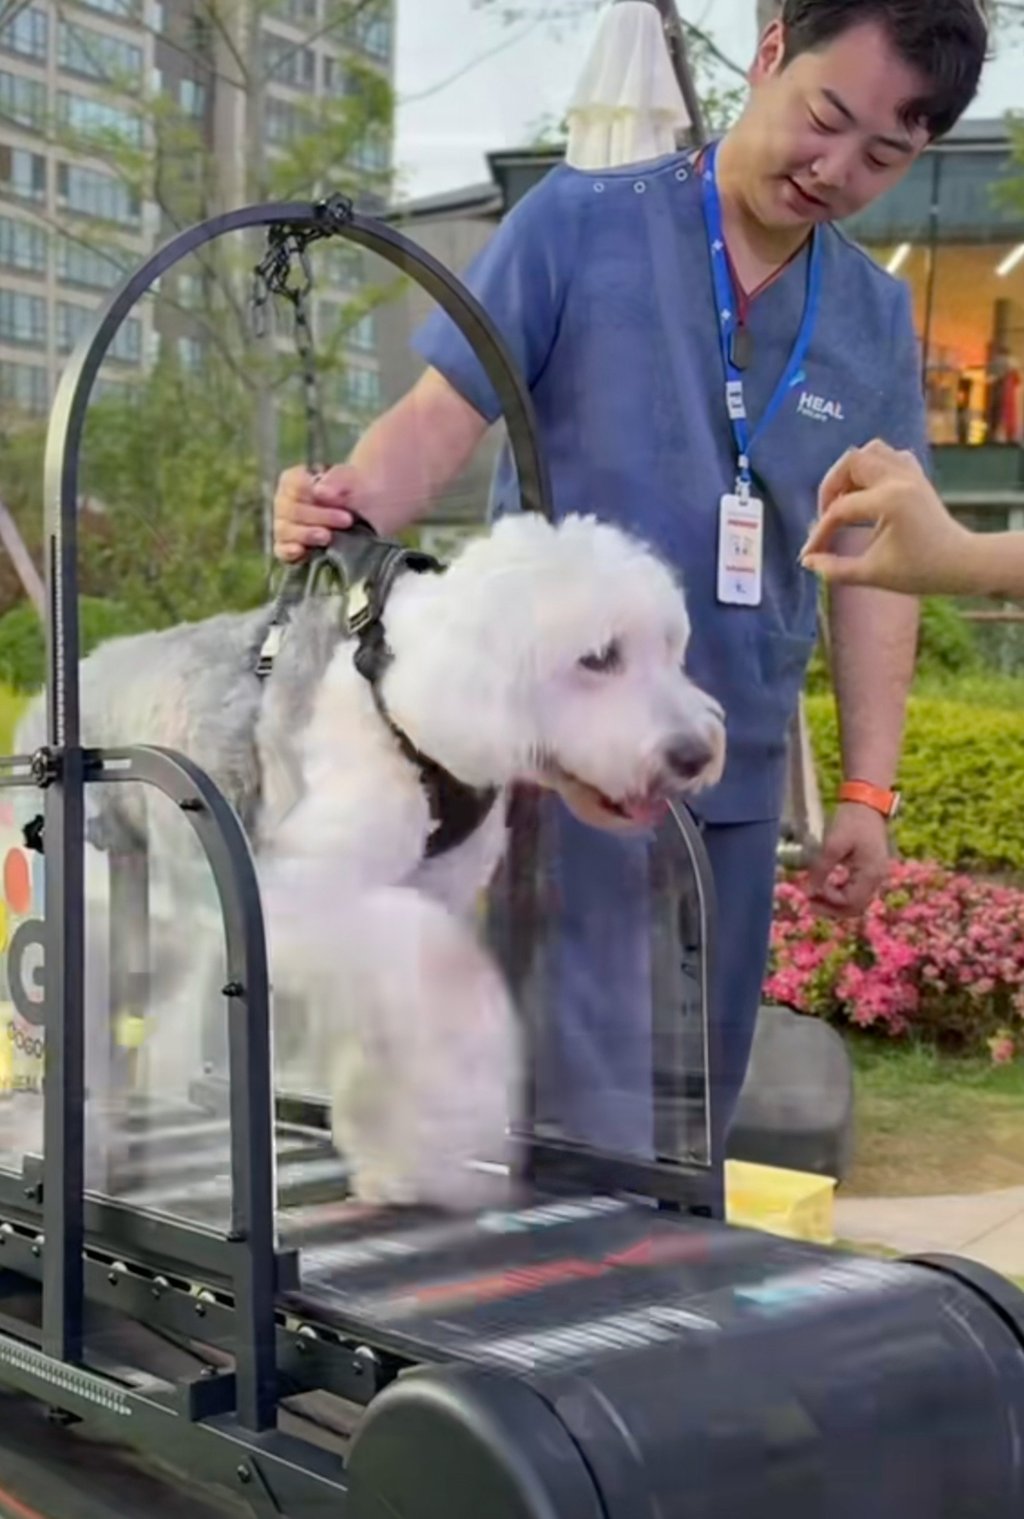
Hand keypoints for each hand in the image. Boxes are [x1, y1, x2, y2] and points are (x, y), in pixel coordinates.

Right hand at [273, 463, 368, 563]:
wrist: (383, 523)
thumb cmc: (368, 494)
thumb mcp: (361, 480)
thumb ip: (340, 478)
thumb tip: (318, 490)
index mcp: (301, 478)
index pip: (292, 482)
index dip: (311, 492)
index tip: (339, 501)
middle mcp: (289, 501)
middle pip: (289, 508)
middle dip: (318, 516)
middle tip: (347, 521)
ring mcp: (289, 526)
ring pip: (283, 530)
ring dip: (305, 534)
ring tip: (328, 537)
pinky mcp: (294, 549)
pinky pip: (281, 550)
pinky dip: (289, 552)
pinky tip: (301, 551)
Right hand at [799, 440, 975, 595]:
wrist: (961, 563)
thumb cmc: (920, 571)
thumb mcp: (873, 574)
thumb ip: (835, 569)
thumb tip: (807, 561)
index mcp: (890, 501)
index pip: (841, 509)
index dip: (820, 532)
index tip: (809, 554)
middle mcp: (899, 478)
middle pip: (851, 462)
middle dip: (830, 487)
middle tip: (825, 515)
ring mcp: (910, 472)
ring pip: (870, 451)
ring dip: (850, 472)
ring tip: (845, 499)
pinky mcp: (917, 475)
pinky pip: (889, 455)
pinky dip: (872, 466)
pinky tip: (867, 491)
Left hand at [806, 803, 890, 918]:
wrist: (867, 803)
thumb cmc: (851, 821)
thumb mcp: (833, 844)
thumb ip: (821, 869)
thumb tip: (809, 891)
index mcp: (871, 874)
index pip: (849, 902)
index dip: (828, 900)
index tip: (811, 888)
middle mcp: (877, 879)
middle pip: (855, 907)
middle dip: (831, 909)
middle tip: (809, 904)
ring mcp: (876, 876)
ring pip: (857, 902)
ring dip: (836, 903)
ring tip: (815, 898)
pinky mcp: (871, 871)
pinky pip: (858, 892)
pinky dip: (842, 894)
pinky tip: (826, 887)